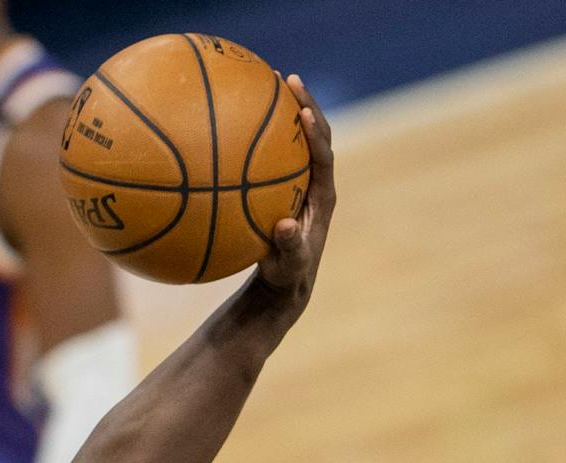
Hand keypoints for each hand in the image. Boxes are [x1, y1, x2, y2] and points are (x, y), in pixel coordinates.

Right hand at [256, 75, 335, 303]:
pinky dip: (266, 133)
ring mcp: (302, 181)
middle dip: (305, 105)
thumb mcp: (289, 265)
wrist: (287, 280)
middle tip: (288, 79)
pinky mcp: (287, 185)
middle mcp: (317, 182)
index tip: (303, 113)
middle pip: (317, 134)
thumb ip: (289, 246)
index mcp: (324, 196)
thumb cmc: (288, 274)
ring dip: (287, 110)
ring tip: (271, 84)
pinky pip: (278, 152)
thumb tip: (285, 225)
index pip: (323, 156)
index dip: (315, 134)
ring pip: (298, 138)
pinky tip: (242, 119)